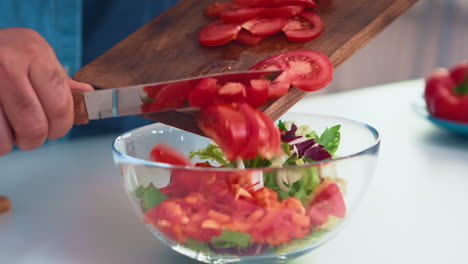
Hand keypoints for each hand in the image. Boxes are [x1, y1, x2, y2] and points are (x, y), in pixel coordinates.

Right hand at [0, 28, 92, 154]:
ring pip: (5, 138)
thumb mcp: (36, 56)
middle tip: (32, 135)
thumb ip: (60, 80)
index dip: (61, 126)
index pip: (60, 105)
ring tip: (10, 130)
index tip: (56, 130)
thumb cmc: (7, 52)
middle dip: (36, 139)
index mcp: (34, 54)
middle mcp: (7, 64)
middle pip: (34, 126)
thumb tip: (88, 94)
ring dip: (10, 143)